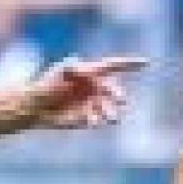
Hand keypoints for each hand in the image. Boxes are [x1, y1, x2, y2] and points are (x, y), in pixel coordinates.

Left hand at [26, 55, 146, 129]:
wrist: (36, 106)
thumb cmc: (48, 84)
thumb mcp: (60, 72)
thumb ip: (73, 68)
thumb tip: (84, 65)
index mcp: (93, 73)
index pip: (114, 66)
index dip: (130, 64)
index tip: (146, 62)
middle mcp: (97, 88)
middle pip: (114, 90)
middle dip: (117, 94)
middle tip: (119, 98)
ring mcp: (94, 104)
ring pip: (110, 108)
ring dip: (111, 111)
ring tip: (109, 116)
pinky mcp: (87, 119)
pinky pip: (97, 121)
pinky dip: (96, 121)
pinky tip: (91, 121)